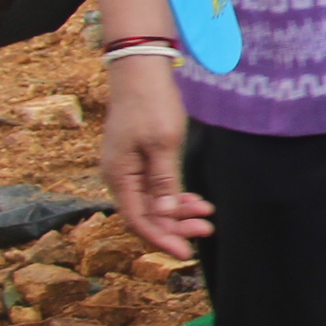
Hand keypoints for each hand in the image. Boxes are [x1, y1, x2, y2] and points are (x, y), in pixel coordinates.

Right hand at [98, 55, 206, 259]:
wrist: (141, 73)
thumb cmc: (152, 105)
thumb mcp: (163, 144)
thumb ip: (164, 181)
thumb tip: (166, 215)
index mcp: (119, 176)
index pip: (138, 219)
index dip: (161, 239)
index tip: (185, 252)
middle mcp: (118, 176)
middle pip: (145, 214)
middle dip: (175, 226)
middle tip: (207, 231)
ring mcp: (127, 168)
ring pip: (151, 202)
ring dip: (177, 212)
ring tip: (207, 216)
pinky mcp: (137, 159)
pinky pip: (154, 188)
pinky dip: (174, 196)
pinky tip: (196, 201)